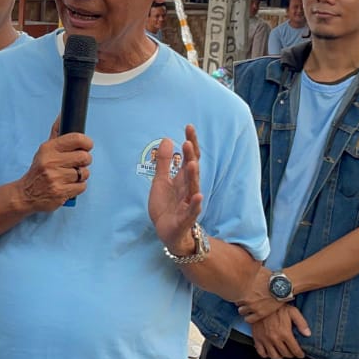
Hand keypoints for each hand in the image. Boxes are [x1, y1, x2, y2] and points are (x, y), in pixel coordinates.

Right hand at [15, 120, 91, 212]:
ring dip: (81, 175)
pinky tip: (68, 185)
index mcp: (48, 149)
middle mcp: (51, 162)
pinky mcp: (60, 193)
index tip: (87, 145)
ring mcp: (56, 178)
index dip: (86, 142)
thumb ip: (56, 133)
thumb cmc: (39, 170)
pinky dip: (78, 186)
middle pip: (84, 157)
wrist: (25, 194)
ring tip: (70, 176)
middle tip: (77, 163)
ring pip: (84, 173)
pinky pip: (82, 186)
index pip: (76, 139)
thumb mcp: (44, 150)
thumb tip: (62, 115)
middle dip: (84, 161)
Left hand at [148, 125, 202, 252]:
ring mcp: (188, 203)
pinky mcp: (185, 218)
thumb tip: (167, 139)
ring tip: (193, 163)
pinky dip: (196, 204)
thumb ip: (164, 162)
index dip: (190, 143)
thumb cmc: (166, 205)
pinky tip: (198, 196)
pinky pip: (192, 211)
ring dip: (194, 176)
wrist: (167, 231)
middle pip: (192, 170)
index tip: (189, 126)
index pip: (189, 157)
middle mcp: (188, 188)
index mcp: (182, 179)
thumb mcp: (160, 181)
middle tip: (188, 142)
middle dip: (191, 156)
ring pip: (193, 188)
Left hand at [237, 265, 285, 323]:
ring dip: (244, 309)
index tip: (239, 291)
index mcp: (242, 287)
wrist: (283, 285)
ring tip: (249, 306)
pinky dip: (249, 317)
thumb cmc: (271, 276)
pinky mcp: (260, 313)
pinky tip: (252, 314)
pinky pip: (248, 320)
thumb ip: (247, 268)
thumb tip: (240, 262)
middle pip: (236, 301)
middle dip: (240, 300)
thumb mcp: (255, 269)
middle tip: (246, 298)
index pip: (232, 292)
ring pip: (241, 311)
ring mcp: (252, 306)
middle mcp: (245, 297)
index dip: (236, 291)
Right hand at [251, 305, 311, 358]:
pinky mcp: (257, 338)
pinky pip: (261, 353)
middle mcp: (275, 339)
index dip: (300, 354)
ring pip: (274, 356)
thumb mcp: (293, 311)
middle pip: (285, 354)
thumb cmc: (277, 307)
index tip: (301, 354)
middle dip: (291, 354)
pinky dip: (266, 355)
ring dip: (280, 356)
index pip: (295, 350)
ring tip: (282, 352)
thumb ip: (302, 323)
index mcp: (285, 333)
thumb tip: (308, 334)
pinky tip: (270, 351)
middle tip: (292, 352)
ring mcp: (265, 340)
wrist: (260, 303)